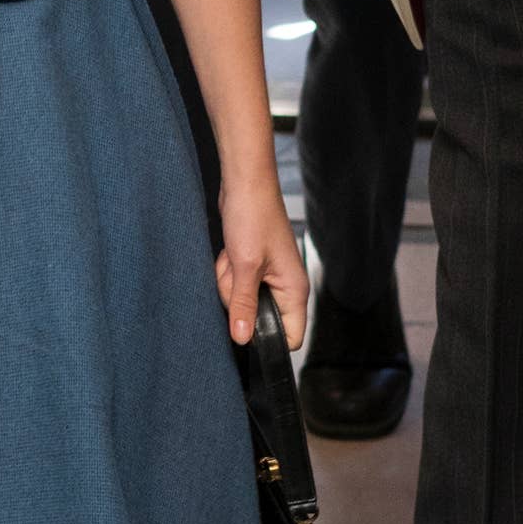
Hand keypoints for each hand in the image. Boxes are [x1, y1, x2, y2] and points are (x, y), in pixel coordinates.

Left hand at [215, 174, 307, 349]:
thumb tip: (243, 338)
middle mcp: (286, 286)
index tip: (245, 328)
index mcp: (295, 290)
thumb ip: (243, 305)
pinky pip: (236, 283)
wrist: (244, 184)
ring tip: (233, 257)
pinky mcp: (254, 266)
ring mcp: (269, 276)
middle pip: (259, 318)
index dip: (269, 340)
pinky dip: (227, 270)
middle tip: (236, 275)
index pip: (292, 336)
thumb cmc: (253, 216)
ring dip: (229, 282)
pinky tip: (229, 253)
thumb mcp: (245, 266)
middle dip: (238, 300)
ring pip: (242, 300)